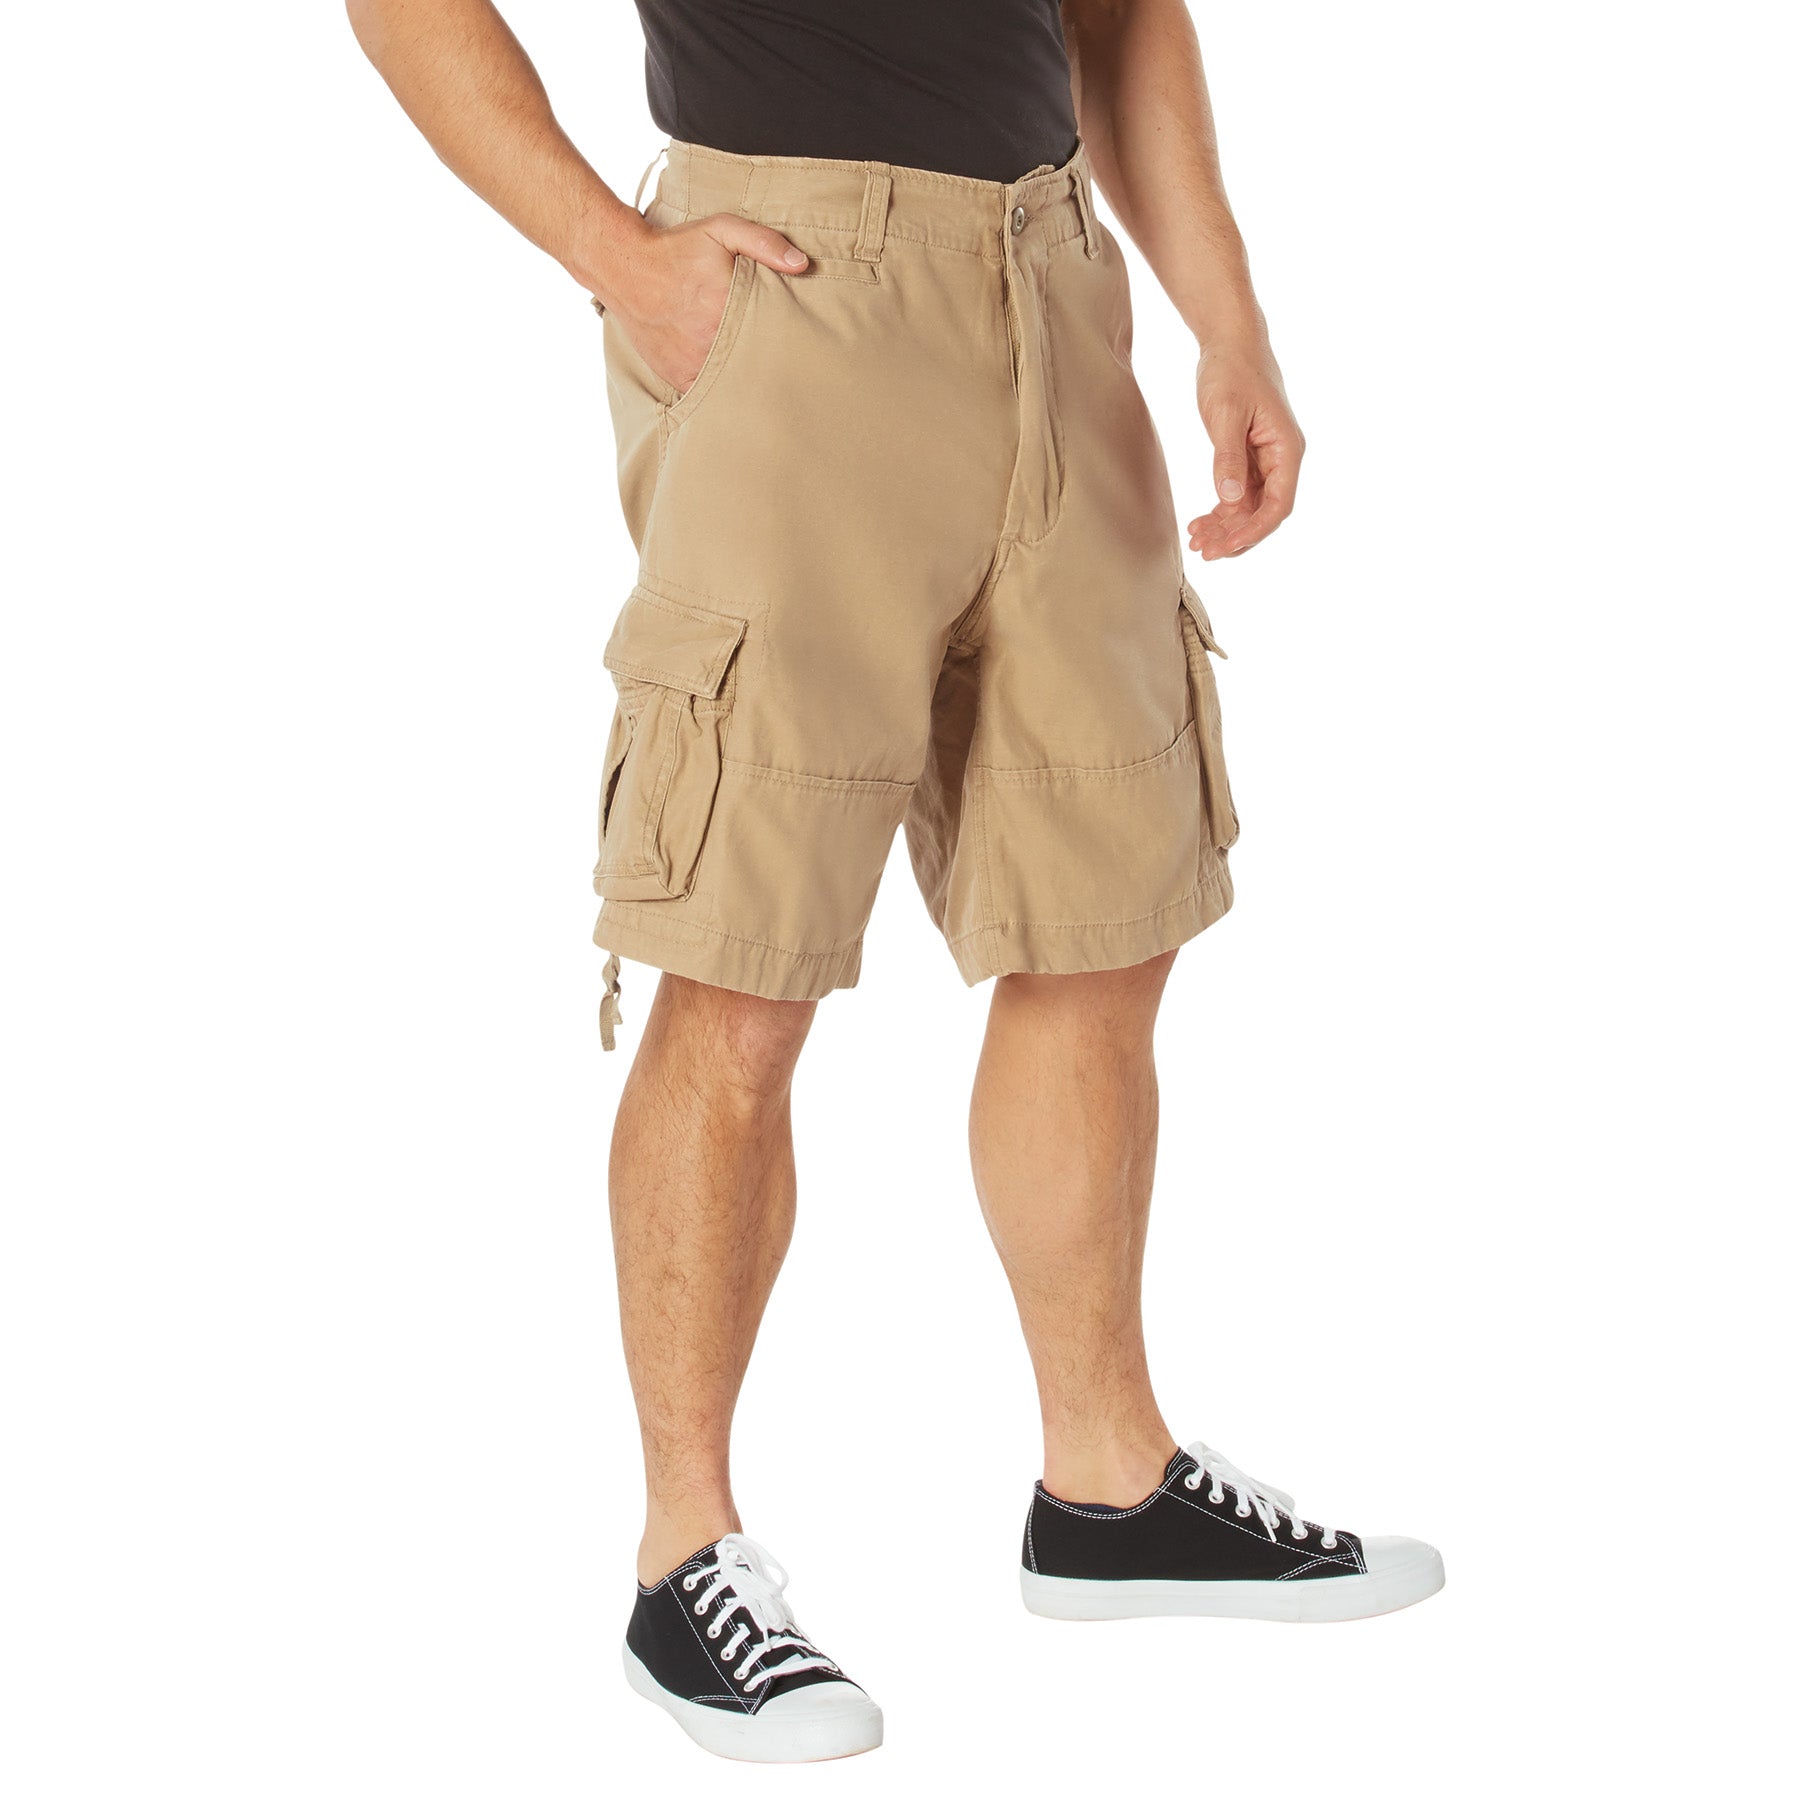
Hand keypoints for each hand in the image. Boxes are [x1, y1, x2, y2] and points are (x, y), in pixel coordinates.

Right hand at [600, 213, 808, 395]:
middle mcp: (712, 341)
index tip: (792, 336)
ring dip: (743, 376)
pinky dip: (719, 387)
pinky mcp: (680, 378)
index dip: (784, 336)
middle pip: (756, 361)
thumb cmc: (676, 248)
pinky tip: (725, 375)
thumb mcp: (720, 230)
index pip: (773, 333)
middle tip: (777, 355)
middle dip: (766, 359)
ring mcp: (695, 364)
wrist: (624, 267)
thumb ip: (763, 242)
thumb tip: (802, 264)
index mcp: (729, 307)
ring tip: (752, 366)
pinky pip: (709, 393)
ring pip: (734, 382)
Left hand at [1188, 344, 1304, 559]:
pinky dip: (1220, 510)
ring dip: (1225, 526)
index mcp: (1287, 449)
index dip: (1254, 530)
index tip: (1226, 546)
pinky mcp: (1248, 456)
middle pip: (1264, 511)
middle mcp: (1281, 458)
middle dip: (1236, 535)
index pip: (1279, 504)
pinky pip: (1238, 493)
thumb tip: (1231, 500)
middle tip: (1204, 551)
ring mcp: (1265, 459)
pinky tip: (1199, 522)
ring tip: (1196, 541)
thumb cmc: (1232, 370)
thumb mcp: (1227, 414)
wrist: (1230, 342)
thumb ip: (1228, 458)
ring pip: (1249, 506)